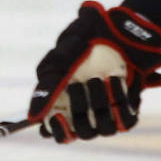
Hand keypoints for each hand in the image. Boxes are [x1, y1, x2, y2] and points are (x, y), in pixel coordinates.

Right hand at [29, 1, 160, 142]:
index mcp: (62, 103)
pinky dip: (120, 102)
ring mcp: (108, 112)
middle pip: (81, 132)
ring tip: (99, 79)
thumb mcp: (59, 60)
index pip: (57, 132)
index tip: (58, 116)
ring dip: (100, 104)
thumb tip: (32, 116)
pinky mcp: (128, 108)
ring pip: (103, 129)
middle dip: (79, 108)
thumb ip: (46, 88)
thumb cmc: (83, 41)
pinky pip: (125, 121)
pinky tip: (115, 80)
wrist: (117, 27)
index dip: (57, 130)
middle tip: (77, 84)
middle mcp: (85, 112)